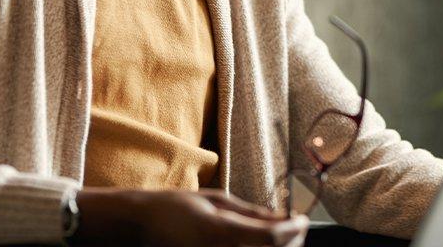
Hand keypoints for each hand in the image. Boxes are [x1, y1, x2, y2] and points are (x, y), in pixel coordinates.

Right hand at [74, 186, 308, 246]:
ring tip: (278, 236)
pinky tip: (259, 245)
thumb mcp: (216, 200)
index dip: (296, 229)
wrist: (139, 229)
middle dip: (291, 242)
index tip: (303, 219)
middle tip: (295, 227)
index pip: (274, 238)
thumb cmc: (176, 208)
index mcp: (222, 232)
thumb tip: (285, 217)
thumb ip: (252, 212)